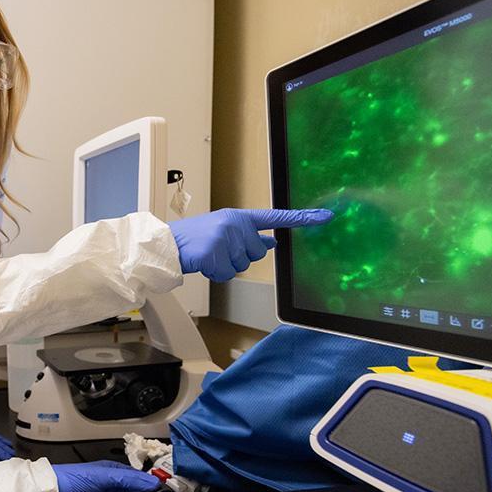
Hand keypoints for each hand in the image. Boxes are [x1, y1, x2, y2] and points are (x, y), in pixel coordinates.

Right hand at [168, 208, 332, 281]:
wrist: (167, 244)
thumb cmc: (194, 238)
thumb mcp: (223, 231)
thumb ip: (248, 235)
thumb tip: (272, 242)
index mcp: (238, 216)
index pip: (275, 217)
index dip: (301, 218)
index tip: (324, 217)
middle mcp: (235, 224)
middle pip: (257, 253)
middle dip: (239, 257)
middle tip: (218, 250)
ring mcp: (225, 238)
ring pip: (242, 265)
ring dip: (226, 266)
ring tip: (209, 255)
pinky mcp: (215, 253)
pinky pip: (227, 274)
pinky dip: (215, 273)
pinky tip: (204, 263)